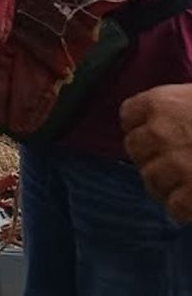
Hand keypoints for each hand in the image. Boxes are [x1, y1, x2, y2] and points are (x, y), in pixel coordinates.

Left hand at [122, 85, 191, 220]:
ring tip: (180, 187)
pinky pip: (174, 207)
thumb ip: (180, 105)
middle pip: (134, 148)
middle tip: (167, 164)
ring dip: (163, 185)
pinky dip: (182, 209)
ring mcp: (176, 164)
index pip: (129, 115)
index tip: (152, 134)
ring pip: (150, 179)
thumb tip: (164, 121)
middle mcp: (161, 132)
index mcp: (161, 103)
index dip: (140, 126)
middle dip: (149, 156)